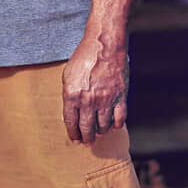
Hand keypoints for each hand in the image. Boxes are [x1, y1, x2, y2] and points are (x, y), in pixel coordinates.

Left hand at [61, 29, 127, 143]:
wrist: (105, 45)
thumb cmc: (85, 57)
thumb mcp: (68, 74)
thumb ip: (68, 94)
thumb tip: (71, 111)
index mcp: (72, 95)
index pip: (71, 122)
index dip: (73, 133)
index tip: (75, 139)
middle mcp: (88, 101)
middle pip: (87, 128)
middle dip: (86, 138)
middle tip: (87, 142)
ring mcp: (105, 100)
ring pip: (103, 126)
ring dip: (101, 132)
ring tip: (99, 132)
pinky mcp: (120, 97)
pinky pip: (119, 119)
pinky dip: (116, 125)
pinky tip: (113, 125)